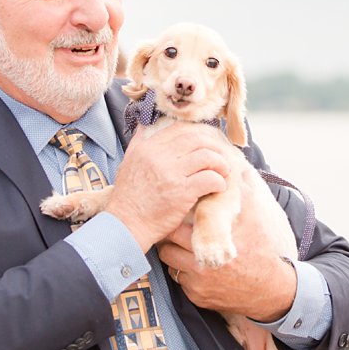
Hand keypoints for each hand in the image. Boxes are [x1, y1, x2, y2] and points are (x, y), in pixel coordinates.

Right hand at [105, 123, 229, 249]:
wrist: (125, 225)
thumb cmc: (128, 197)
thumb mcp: (128, 163)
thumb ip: (138, 142)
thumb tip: (144, 125)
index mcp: (147, 148)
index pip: (180, 129)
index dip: (199, 134)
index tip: (207, 144)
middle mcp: (159, 156)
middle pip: (197, 139)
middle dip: (214, 148)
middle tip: (220, 159)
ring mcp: (171, 174)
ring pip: (207, 157)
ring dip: (220, 165)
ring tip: (222, 173)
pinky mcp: (182, 192)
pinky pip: (210, 179)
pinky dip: (219, 182)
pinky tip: (218, 188)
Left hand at [156, 173, 295, 321]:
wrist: (270, 290)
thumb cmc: (260, 251)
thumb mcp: (255, 219)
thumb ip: (243, 193)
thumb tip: (236, 169)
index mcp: (215, 242)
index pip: (179, 225)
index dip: (175, 217)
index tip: (176, 212)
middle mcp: (204, 263)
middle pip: (168, 243)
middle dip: (170, 234)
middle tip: (173, 227)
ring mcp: (198, 282)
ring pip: (169, 262)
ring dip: (172, 252)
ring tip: (180, 244)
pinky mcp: (196, 296)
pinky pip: (178, 280)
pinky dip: (181, 272)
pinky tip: (192, 264)